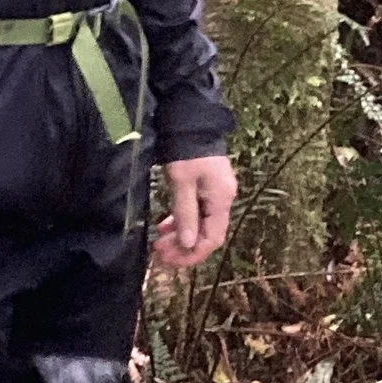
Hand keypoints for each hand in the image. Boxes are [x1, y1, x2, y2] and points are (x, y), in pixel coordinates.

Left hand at [154, 153, 236, 270]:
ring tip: (159, 242)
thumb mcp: (182, 183)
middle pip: (207, 234)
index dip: (191, 254)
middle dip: (183, 247)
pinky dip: (181, 221)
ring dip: (181, 235)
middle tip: (158, 252)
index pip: (211, 239)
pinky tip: (166, 225)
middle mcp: (223, 199)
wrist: (191, 122)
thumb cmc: (186, 152)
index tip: (168, 260)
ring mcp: (216, 192)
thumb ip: (185, 214)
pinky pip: (197, 211)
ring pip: (200, 224)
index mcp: (221, 200)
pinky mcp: (207, 186)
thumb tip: (188, 244)